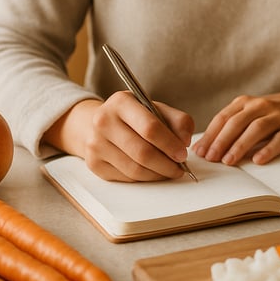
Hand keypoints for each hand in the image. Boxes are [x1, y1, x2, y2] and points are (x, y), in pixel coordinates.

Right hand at [49, 93, 194, 181]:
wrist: (97, 123)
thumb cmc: (133, 116)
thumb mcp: (156, 109)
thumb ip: (177, 120)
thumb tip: (185, 141)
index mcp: (121, 102)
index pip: (150, 127)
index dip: (170, 144)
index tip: (183, 154)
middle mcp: (103, 121)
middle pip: (142, 152)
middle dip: (167, 164)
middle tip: (180, 168)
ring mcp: (96, 144)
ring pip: (135, 169)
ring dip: (158, 174)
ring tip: (170, 170)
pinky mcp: (94, 163)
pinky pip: (127, 177)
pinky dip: (145, 178)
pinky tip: (153, 171)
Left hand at [192, 87, 279, 166]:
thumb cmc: (274, 114)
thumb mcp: (252, 114)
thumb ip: (232, 127)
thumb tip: (206, 147)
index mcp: (246, 103)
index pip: (223, 118)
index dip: (210, 135)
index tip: (199, 151)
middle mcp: (261, 107)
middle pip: (237, 123)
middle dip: (221, 141)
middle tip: (210, 158)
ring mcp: (279, 117)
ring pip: (256, 129)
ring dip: (240, 145)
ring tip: (228, 161)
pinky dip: (268, 149)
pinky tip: (258, 160)